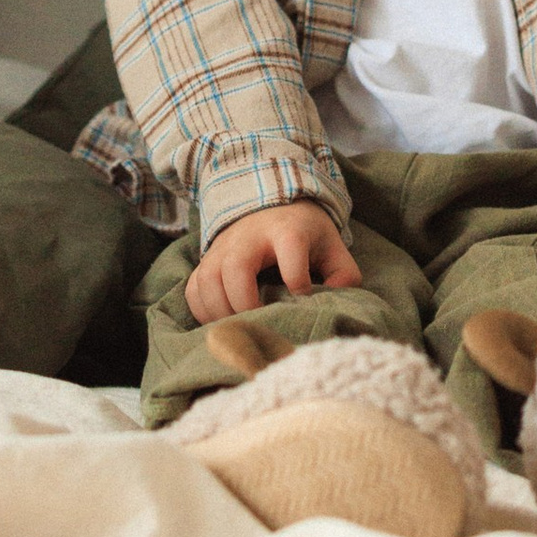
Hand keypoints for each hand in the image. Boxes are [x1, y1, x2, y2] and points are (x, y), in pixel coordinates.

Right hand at [184, 197, 362, 323]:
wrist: (270, 206)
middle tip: (260, 323)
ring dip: (221, 312)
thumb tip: (337, 302)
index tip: (302, 297)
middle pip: (237, 266)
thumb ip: (343, 274)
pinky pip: (193, 288)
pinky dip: (202, 311)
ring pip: (209, 279)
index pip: (290, 248)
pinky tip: (221, 324)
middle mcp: (249, 237)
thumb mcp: (331, 246)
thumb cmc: (303, 234)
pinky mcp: (206, 260)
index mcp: (287, 230)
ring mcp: (223, 248)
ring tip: (240, 330)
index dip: (298, 279)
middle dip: (246, 302)